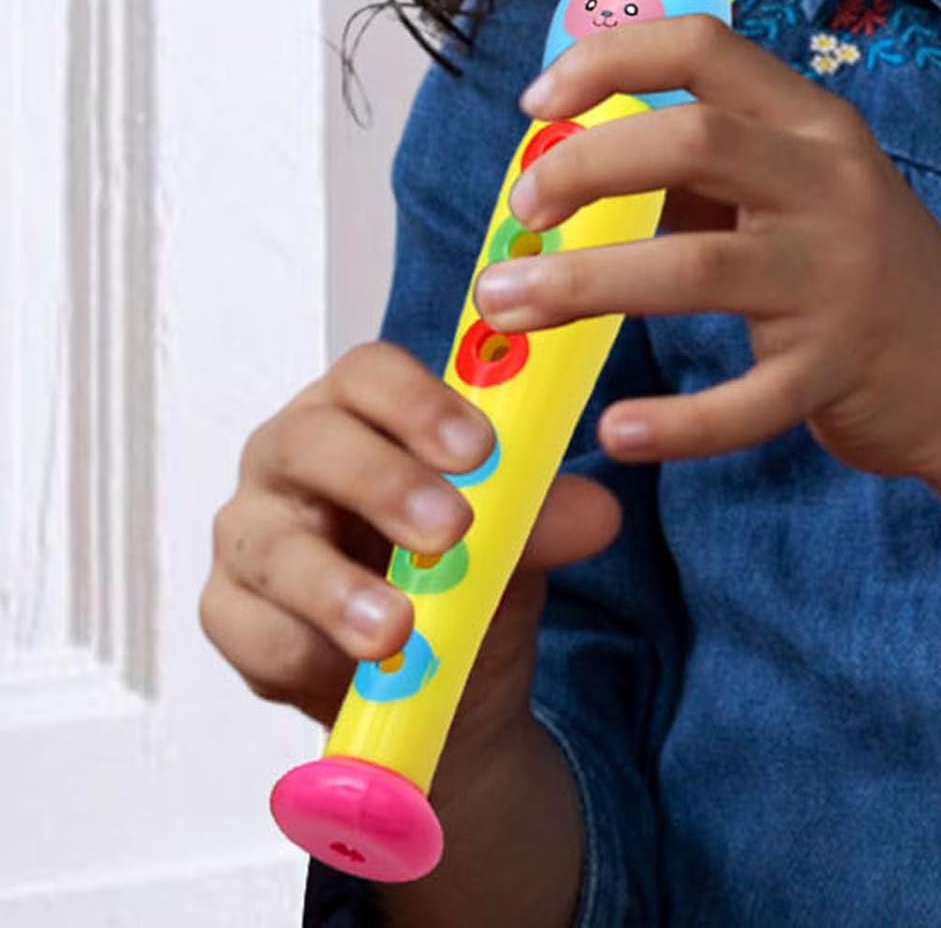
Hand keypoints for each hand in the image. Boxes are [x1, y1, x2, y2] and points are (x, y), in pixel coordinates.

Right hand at [200, 342, 620, 753]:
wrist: (442, 682)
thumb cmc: (465, 571)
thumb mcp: (516, 544)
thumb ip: (543, 519)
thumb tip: (597, 512)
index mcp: (361, 410)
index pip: (369, 374)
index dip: (418, 402)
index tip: (479, 448)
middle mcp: (292, 455)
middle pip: (312, 441)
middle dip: (382, 484)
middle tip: (451, 530)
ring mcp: (251, 531)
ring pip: (274, 544)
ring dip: (337, 588)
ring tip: (399, 628)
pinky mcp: (229, 612)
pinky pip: (250, 628)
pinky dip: (305, 651)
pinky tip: (350, 671)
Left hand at [474, 16, 940, 481]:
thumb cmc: (855, 272)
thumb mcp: (797, 192)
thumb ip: (702, 171)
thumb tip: (564, 164)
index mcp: (812, 124)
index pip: (703, 48)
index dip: (607, 60)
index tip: (537, 106)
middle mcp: (830, 184)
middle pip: (692, 140)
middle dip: (583, 168)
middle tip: (522, 214)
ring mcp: (838, 278)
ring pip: (697, 269)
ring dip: (585, 285)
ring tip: (505, 309)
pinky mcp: (838, 370)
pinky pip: (746, 402)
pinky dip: (677, 421)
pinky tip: (617, 432)